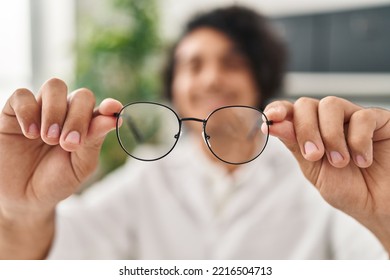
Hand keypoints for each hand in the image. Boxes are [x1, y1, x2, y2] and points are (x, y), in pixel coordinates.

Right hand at [0, 78, 121, 218]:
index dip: (109, 106)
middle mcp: (67, 113)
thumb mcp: (79, 166)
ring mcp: (42, 110)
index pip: (101, 108)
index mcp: (87, 126)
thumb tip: (113, 118)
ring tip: (49, 139)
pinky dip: (29, 112)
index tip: (111, 109)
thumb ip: (94, 141)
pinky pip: (23, 95)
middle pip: (81, 95)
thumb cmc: (55, 181)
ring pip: (54, 86)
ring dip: (55, 112)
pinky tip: (30, 134)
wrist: (23, 197)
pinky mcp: (14, 112)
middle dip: (78, 118)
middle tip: (68, 144)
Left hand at [264, 96, 389, 250]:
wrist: (381, 207)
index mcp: (310, 133)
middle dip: (305, 129)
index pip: (290, 112)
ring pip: (331, 104)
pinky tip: (363, 160)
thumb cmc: (349, 190)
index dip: (277, 110)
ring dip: (330, 135)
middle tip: (314, 156)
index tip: (271, 119)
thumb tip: (273, 124)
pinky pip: (362, 116)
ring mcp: (353, 118)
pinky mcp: (379, 121)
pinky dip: (358, 141)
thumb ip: (296, 145)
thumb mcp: (314, 170)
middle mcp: (329, 122)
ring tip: (341, 162)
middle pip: (306, 105)